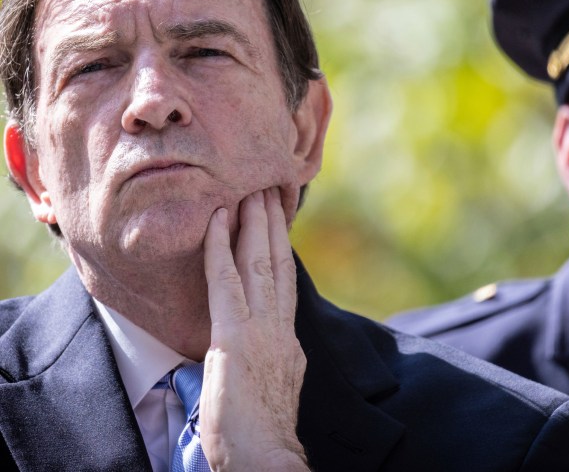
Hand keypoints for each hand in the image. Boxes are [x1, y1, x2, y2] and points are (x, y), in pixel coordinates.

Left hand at [200, 188, 308, 470]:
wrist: (266, 459)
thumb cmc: (264, 430)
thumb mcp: (281, 381)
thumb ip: (280, 351)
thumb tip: (281, 338)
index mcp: (287, 337)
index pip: (285, 280)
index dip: (282, 246)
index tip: (277, 218)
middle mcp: (279, 325)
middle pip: (277, 262)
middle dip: (273, 224)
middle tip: (268, 189)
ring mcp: (260, 329)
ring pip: (259, 263)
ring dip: (254, 224)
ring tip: (251, 191)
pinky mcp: (234, 338)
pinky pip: (225, 282)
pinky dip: (220, 248)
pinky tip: (216, 221)